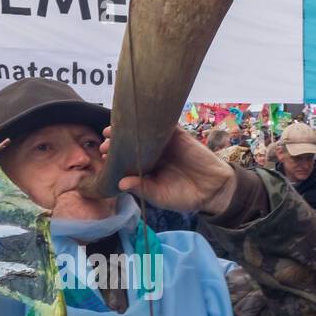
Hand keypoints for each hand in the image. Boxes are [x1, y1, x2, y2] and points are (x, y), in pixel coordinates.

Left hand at [104, 125, 236, 214]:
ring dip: (129, 129)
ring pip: (143, 132)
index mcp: (146, 169)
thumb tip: (120, 183)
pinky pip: (165, 124)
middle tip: (105, 143)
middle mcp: (153, 154)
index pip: (126, 159)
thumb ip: (142, 188)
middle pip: (131, 143)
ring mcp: (164, 144)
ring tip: (113, 130)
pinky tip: (139, 118)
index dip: (114, 156)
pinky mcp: (178, 136)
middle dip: (117, 142)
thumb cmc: (184, 196)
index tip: (103, 155)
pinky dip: (152, 119)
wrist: (213, 190)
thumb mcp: (160, 196)